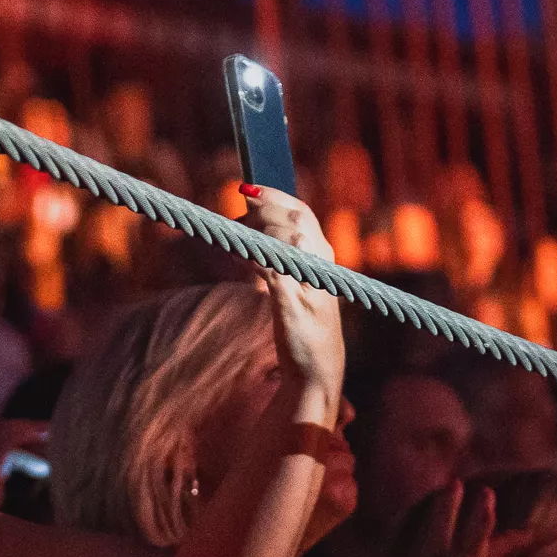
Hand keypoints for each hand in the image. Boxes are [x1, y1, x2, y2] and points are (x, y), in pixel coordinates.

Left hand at [241, 184, 342, 395]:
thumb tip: (250, 223)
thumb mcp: (296, 283)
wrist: (316, 368)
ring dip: (255, 231)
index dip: (275, 196)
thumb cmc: (303, 323)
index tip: (248, 187)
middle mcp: (320, 266)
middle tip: (235, 213)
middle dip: (261, 211)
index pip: (302, 213)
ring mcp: (309, 285)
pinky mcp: (294, 305)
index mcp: (323, 257)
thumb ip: (280, 254)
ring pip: (284, 241)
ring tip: (233, 232)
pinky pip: (272, 270)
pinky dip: (254, 257)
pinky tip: (239, 255)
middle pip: (293, 221)